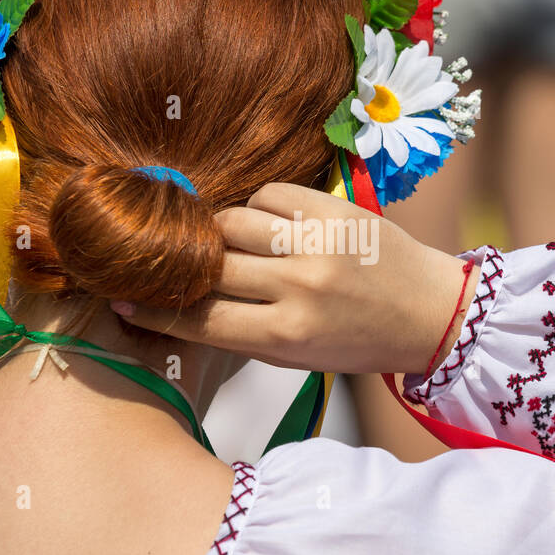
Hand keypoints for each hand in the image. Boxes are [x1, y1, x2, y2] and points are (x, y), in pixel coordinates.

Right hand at [110, 182, 479, 375]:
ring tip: (217, 238)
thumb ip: (242, 331)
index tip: (124, 299)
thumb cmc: (357, 342)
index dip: (155, 310)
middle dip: (181, 264)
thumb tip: (181, 303)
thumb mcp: (298, 358)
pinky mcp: (334, 210)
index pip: (200, 321)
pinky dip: (256, 208)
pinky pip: (269, 195)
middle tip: (165, 258)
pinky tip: (263, 222)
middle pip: (210, 265)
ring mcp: (317, 245)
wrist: (430, 311)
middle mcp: (298, 289)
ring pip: (232, 222)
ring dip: (216, 230)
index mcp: (286, 337)